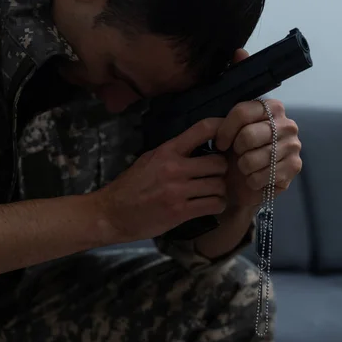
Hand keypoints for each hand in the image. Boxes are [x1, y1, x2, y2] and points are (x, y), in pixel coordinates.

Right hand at [97, 119, 228, 241]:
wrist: (112, 213)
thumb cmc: (131, 186)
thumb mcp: (149, 159)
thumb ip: (174, 152)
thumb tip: (200, 144)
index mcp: (167, 150)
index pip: (203, 128)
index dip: (223, 129)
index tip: (229, 138)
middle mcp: (174, 167)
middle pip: (219, 163)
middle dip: (222, 171)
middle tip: (217, 177)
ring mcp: (177, 190)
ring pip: (219, 186)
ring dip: (221, 191)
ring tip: (214, 193)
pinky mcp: (180, 211)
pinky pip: (214, 205)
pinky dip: (217, 205)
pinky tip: (211, 205)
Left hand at [215, 50, 301, 207]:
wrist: (243, 184)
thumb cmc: (235, 151)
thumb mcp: (228, 118)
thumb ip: (233, 83)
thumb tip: (239, 51)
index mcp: (271, 107)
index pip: (242, 112)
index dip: (225, 130)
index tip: (220, 142)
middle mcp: (288, 123)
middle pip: (247, 137)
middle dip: (236, 151)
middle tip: (237, 155)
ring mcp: (294, 146)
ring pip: (252, 159)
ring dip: (243, 168)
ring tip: (245, 167)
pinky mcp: (294, 168)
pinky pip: (261, 177)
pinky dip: (252, 181)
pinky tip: (255, 178)